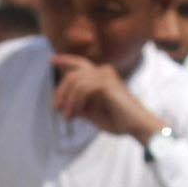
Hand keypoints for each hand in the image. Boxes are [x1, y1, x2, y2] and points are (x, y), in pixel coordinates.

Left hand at [46, 53, 164, 139]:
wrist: (136, 126)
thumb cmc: (118, 121)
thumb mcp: (92, 113)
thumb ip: (78, 106)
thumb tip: (60, 105)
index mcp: (102, 75)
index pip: (80, 63)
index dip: (65, 59)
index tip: (51, 60)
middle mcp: (104, 71)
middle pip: (73, 74)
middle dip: (61, 91)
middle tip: (55, 108)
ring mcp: (106, 76)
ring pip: (75, 82)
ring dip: (67, 102)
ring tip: (66, 118)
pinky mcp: (107, 84)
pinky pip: (82, 90)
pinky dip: (74, 103)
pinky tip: (74, 115)